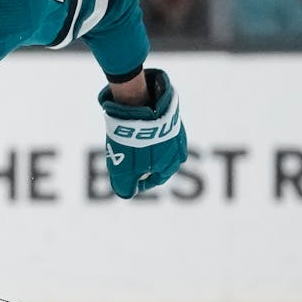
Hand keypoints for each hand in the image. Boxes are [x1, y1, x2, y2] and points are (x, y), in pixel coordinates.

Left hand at [99, 68, 186, 198]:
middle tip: (133, 162)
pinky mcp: (170, 113)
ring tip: (134, 144)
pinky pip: (160, 126)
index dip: (143, 183)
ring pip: (163, 143)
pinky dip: (150, 130)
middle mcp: (178, 148)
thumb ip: (125, 186)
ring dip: (150, 146)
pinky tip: (138, 127)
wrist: (139, 108)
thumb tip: (127, 193)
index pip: (158, 178)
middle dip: (148, 164)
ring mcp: (176, 129)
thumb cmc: (132, 144)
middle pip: (164, 161)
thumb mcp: (122, 171)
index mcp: (170, 164)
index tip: (132, 181)